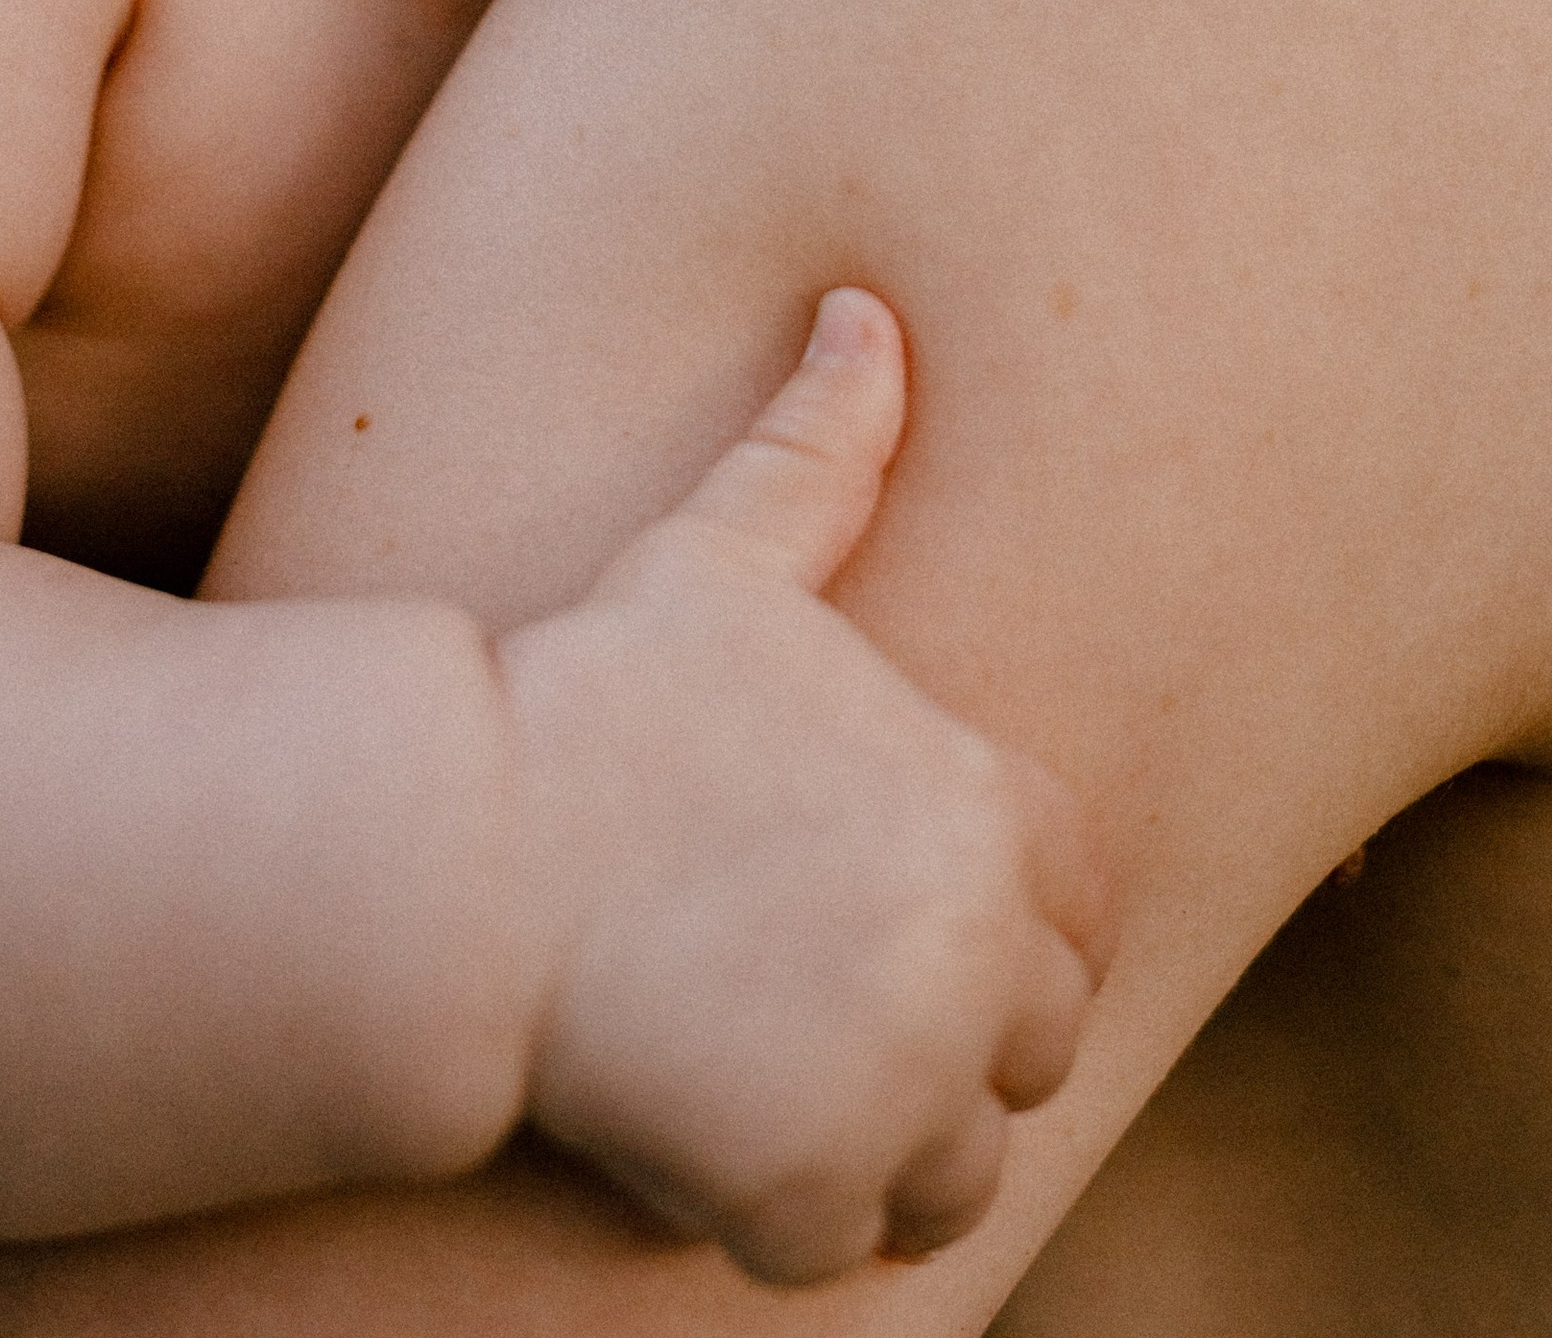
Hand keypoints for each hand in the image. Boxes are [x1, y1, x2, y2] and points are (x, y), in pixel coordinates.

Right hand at [500, 289, 1113, 1288]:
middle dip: (959, 1030)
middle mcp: (975, 951)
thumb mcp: (720, 553)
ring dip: (890, 1140)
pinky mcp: (810, 1191)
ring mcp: (901, 1084)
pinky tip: (707, 1140)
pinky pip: (845, 1241)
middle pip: (1040, 1033)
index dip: (1003, 903)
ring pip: (963, 1163)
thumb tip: (866, 308)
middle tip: (833, 1005)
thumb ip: (819, 446)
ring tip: (781, 1083)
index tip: (910, 905)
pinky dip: (789, 1214)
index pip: (1081, 893)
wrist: (469, 856)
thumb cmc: (597, 693)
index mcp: (983, 805)